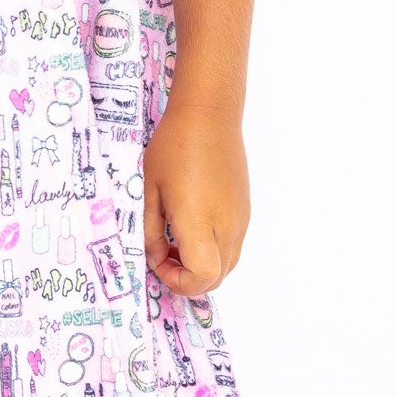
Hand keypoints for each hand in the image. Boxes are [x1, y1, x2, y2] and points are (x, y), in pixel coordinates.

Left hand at [142, 97, 251, 296]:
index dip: (179, 282)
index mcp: (199, 222)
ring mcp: (240, 219)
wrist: (210, 114)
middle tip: (164, 256)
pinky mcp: (245, 209)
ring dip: (202, 265)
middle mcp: (226, 226)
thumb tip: (155, 257)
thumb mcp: (151, 188)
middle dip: (188, 278)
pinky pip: (233, 245)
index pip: (203, 277)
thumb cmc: (173, 146)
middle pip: (216, 279)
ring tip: (176, 241)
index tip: (159, 262)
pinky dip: (214, 250)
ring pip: (228, 264)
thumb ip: (151, 229)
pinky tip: (193, 225)